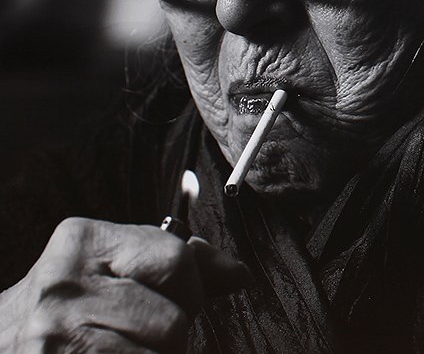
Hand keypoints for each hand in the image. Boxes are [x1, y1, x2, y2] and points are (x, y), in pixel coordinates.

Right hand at [0, 217, 249, 352]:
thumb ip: (180, 263)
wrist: (0, 340)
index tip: (171, 298)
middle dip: (171, 334)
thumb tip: (239, 273)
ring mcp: (53, 339)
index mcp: (84, 241)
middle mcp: (63, 286)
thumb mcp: (118, 267)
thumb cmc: (73, 305)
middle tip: (139, 333)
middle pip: (174, 321)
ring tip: (125, 348)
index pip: (178, 261)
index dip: (190, 288)